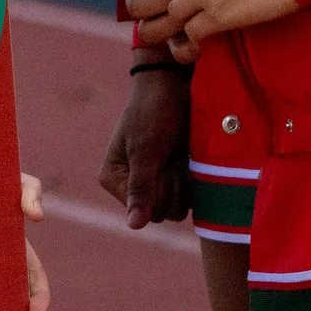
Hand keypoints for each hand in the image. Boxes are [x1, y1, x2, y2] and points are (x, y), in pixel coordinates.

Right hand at [100, 57, 189, 227]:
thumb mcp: (145, 149)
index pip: (144, 211)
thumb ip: (141, 188)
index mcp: (114, 179)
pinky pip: (193, 197)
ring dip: (187, 181)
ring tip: (181, 154)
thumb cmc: (154, 111)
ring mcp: (158, 182)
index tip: (159, 160)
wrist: (177, 84)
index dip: (159, 189)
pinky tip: (190, 157)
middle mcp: (133, 185)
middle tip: (172, 154)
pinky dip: (196, 179)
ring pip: (180, 208)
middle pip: (163, 214)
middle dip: (173, 184)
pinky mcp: (177, 177)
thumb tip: (133, 226)